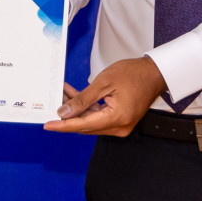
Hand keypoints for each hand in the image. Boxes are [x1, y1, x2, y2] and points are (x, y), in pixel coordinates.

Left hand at [44, 56, 165, 135]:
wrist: (154, 73)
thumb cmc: (133, 74)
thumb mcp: (104, 83)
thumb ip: (83, 100)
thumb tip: (64, 113)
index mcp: (117, 118)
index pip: (83, 125)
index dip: (63, 126)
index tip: (48, 125)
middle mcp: (120, 127)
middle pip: (86, 125)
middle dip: (68, 115)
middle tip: (52, 102)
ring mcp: (121, 125)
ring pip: (91, 122)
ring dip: (76, 110)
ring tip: (63, 93)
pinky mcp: (121, 120)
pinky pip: (99, 117)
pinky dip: (86, 108)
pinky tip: (75, 96)